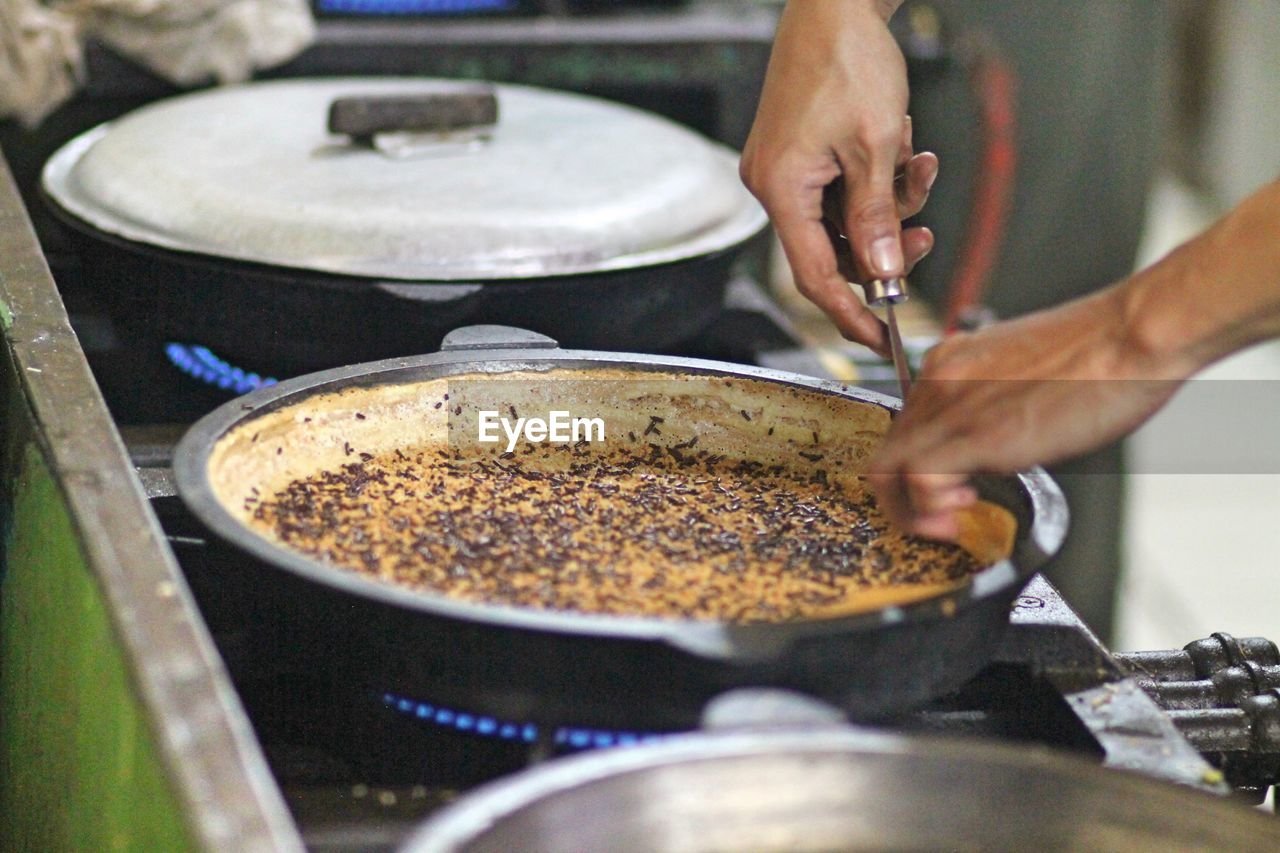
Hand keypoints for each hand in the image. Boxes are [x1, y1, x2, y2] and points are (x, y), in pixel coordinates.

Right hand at [741, 0, 936, 354]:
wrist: (835, 3)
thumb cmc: (845, 59)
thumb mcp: (875, 148)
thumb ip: (877, 218)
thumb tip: (883, 275)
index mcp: (780, 187)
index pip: (814, 275)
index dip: (851, 313)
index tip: (881, 340)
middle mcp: (773, 183)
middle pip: (830, 249)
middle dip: (883, 247)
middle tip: (923, 241)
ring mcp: (786, 169)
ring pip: (843, 219)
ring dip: (888, 206)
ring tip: (918, 166)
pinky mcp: (801, 155)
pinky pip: (842, 191)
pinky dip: (877, 182)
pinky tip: (901, 149)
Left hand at [867, 286, 1185, 540]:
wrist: (1133, 333)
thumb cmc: (1102, 351)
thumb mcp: (1025, 370)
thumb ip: (995, 398)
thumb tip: (995, 437)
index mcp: (950, 363)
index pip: (902, 426)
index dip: (912, 469)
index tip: (941, 490)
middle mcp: (939, 381)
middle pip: (884, 451)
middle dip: (901, 497)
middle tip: (937, 518)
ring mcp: (952, 406)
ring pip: (885, 470)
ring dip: (909, 511)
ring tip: (949, 522)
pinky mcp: (977, 433)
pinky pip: (918, 480)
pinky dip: (929, 508)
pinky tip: (966, 508)